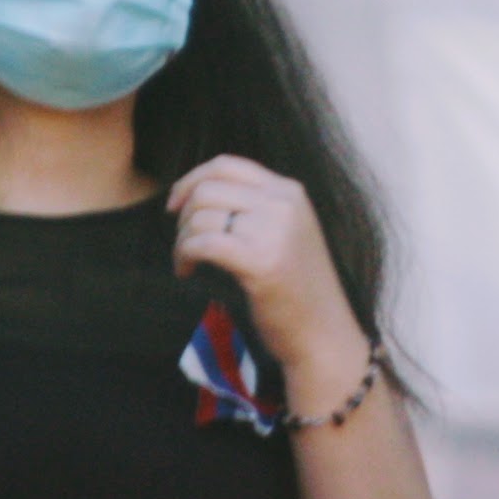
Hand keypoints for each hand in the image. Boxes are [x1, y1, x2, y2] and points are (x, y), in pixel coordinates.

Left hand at [168, 156, 367, 383]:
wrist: (325, 333)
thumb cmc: (299, 290)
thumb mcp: (287, 232)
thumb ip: (256, 208)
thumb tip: (198, 192)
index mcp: (290, 192)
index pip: (227, 165)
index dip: (191, 180)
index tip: (174, 205)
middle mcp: (283, 204)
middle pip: (208, 190)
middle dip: (183, 217)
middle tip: (184, 245)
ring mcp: (273, 231)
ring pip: (201, 217)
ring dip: (182, 241)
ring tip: (187, 263)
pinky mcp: (260, 262)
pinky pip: (203, 243)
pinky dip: (184, 256)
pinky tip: (187, 272)